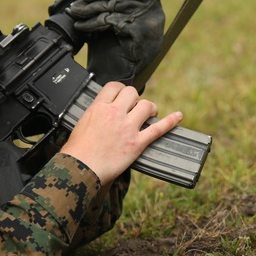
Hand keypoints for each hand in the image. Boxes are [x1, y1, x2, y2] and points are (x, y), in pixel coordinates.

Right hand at [60, 81, 181, 185]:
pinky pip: (158, 129)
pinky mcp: (137, 143)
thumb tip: (101, 115)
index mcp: (99, 107)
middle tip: (134, 107)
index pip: (114, 87)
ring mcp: (127, 127)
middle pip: (132, 93)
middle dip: (135, 98)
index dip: (120, 89)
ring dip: (149, 108)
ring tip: (149, 114)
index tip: (122, 95)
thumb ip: (94, 115)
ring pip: (146, 106)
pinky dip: (170, 122)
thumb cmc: (76, 151)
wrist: (80, 168)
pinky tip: (178, 117)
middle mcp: (115, 113)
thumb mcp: (80, 124)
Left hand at [67, 0, 164, 85]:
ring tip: (77, 11)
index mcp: (151, 4)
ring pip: (120, 5)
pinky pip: (116, 21)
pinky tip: (83, 26)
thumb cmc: (110, 47)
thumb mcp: (110, 15)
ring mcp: (152, 24)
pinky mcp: (144, 36)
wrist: (112, 75)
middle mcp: (156, 12)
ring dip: (93, 7)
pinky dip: (95, 22)